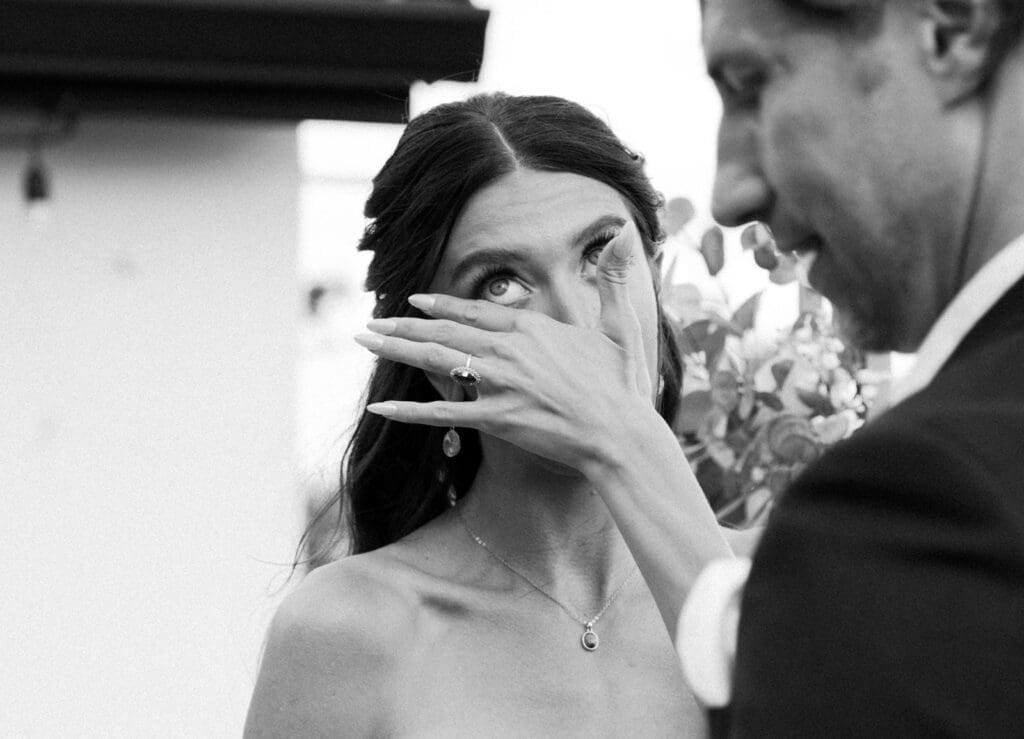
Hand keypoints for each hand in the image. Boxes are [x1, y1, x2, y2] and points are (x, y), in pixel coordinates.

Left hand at [354, 221, 657, 470]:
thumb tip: (627, 235)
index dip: (442, 305)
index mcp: (533, 328)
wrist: (619, 434)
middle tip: (372, 321)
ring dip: (398, 349)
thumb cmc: (622, 385)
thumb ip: (616, 280)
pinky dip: (410, 410)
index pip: (476, 310)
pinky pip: (443, 413)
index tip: (415, 299)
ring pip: (437, 360)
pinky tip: (381, 406)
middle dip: (404, 324)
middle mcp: (509, 350)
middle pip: (446, 331)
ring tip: (366, 341)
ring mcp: (498, 383)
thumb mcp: (622, 326)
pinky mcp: (494, 418)